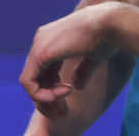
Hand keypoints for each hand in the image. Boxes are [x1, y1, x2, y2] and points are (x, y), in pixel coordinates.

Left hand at [21, 2, 124, 118]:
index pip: (44, 71)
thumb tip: (76, 86)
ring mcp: (39, 45)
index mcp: (52, 40)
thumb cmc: (106, 37)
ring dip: (45, 100)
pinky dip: (40, 95)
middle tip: (61, 114)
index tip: (66, 103)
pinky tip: (58, 97)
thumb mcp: (92, 58)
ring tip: (63, 109)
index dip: (53, 90)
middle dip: (47, 99)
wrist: (109, 24)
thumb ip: (82, 71)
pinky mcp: (40, 53)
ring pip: (30, 82)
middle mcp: (41, 41)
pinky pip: (29, 81)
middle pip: (35, 77)